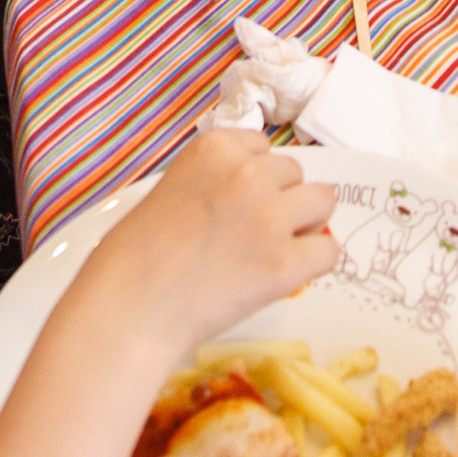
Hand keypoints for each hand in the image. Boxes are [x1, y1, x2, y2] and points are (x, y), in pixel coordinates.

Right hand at [78, 127, 339, 370]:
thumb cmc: (133, 258)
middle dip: (279, 199)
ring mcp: (270, 217)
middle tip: (251, 235)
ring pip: (322, 202)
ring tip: (273, 251)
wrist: (128, 309)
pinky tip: (285, 276)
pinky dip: (312, 264)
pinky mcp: (285, 263)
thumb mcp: (169, 190)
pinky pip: (328, 250)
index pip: (262, 147)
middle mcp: (247, 173)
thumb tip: (255, 197)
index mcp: (213, 148)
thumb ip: (213, 181)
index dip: (253, 178)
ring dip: (304, 224)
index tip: (234, 205)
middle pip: (294, 173)